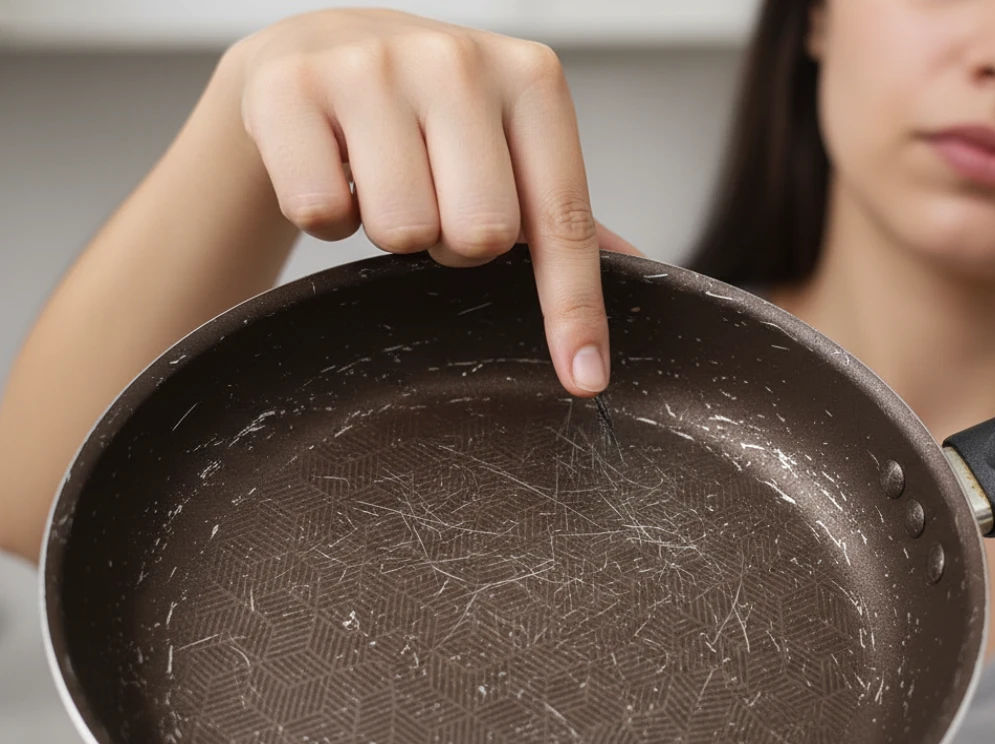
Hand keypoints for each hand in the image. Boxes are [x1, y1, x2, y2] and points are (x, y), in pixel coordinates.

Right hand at [226, 9, 639, 395]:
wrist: (317, 50)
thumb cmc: (428, 111)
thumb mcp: (507, 140)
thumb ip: (562, 210)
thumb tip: (638, 271)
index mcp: (531, 78)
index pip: (563, 217)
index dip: (573, 307)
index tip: (585, 375)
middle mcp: (457, 60)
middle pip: (479, 235)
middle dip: (457, 246)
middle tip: (437, 203)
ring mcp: (370, 66)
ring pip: (401, 229)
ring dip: (393, 230)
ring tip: (385, 180)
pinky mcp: (290, 86)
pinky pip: (320, 213)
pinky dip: (326, 217)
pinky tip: (334, 170)